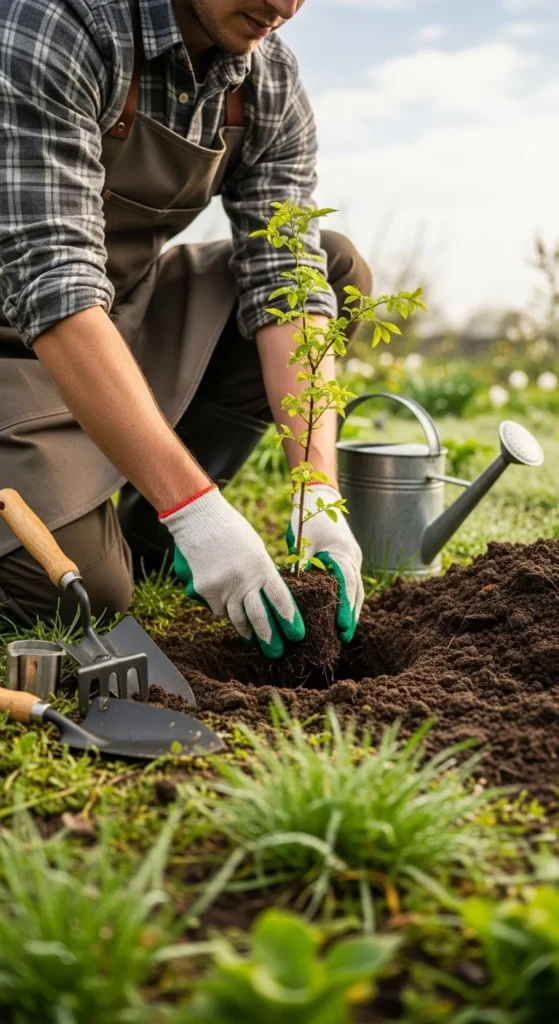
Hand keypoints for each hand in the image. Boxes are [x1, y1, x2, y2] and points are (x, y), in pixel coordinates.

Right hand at [160, 485, 304, 659]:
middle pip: (259, 618)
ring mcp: (222, 587)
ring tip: (254, 640)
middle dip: (270, 638)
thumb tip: (269, 597)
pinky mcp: (204, 591)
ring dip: (247, 632)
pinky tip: (228, 610)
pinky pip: (218, 609)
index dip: (290, 620)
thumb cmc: (232, 531)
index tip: (297, 635)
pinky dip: (225, 611)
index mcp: (261, 567)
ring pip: (237, 619)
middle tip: (277, 652)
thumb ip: (263, 573)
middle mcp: (243, 580)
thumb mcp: (256, 549)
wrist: (198, 519)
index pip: (280, 600)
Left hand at [287, 484, 363, 642]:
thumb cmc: (308, 517)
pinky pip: (352, 582)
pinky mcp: (348, 558)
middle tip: (344, 636)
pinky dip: (348, 598)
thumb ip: (301, 563)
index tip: (342, 626)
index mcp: (342, 553)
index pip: (347, 585)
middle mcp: (352, 557)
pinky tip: (341, 613)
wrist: (319, 496)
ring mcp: (353, 557)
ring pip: (357, 588)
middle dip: (351, 614)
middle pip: (356, 591)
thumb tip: (294, 589)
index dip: (345, 607)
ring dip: (352, 609)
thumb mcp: (302, 540)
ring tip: (345, 632)